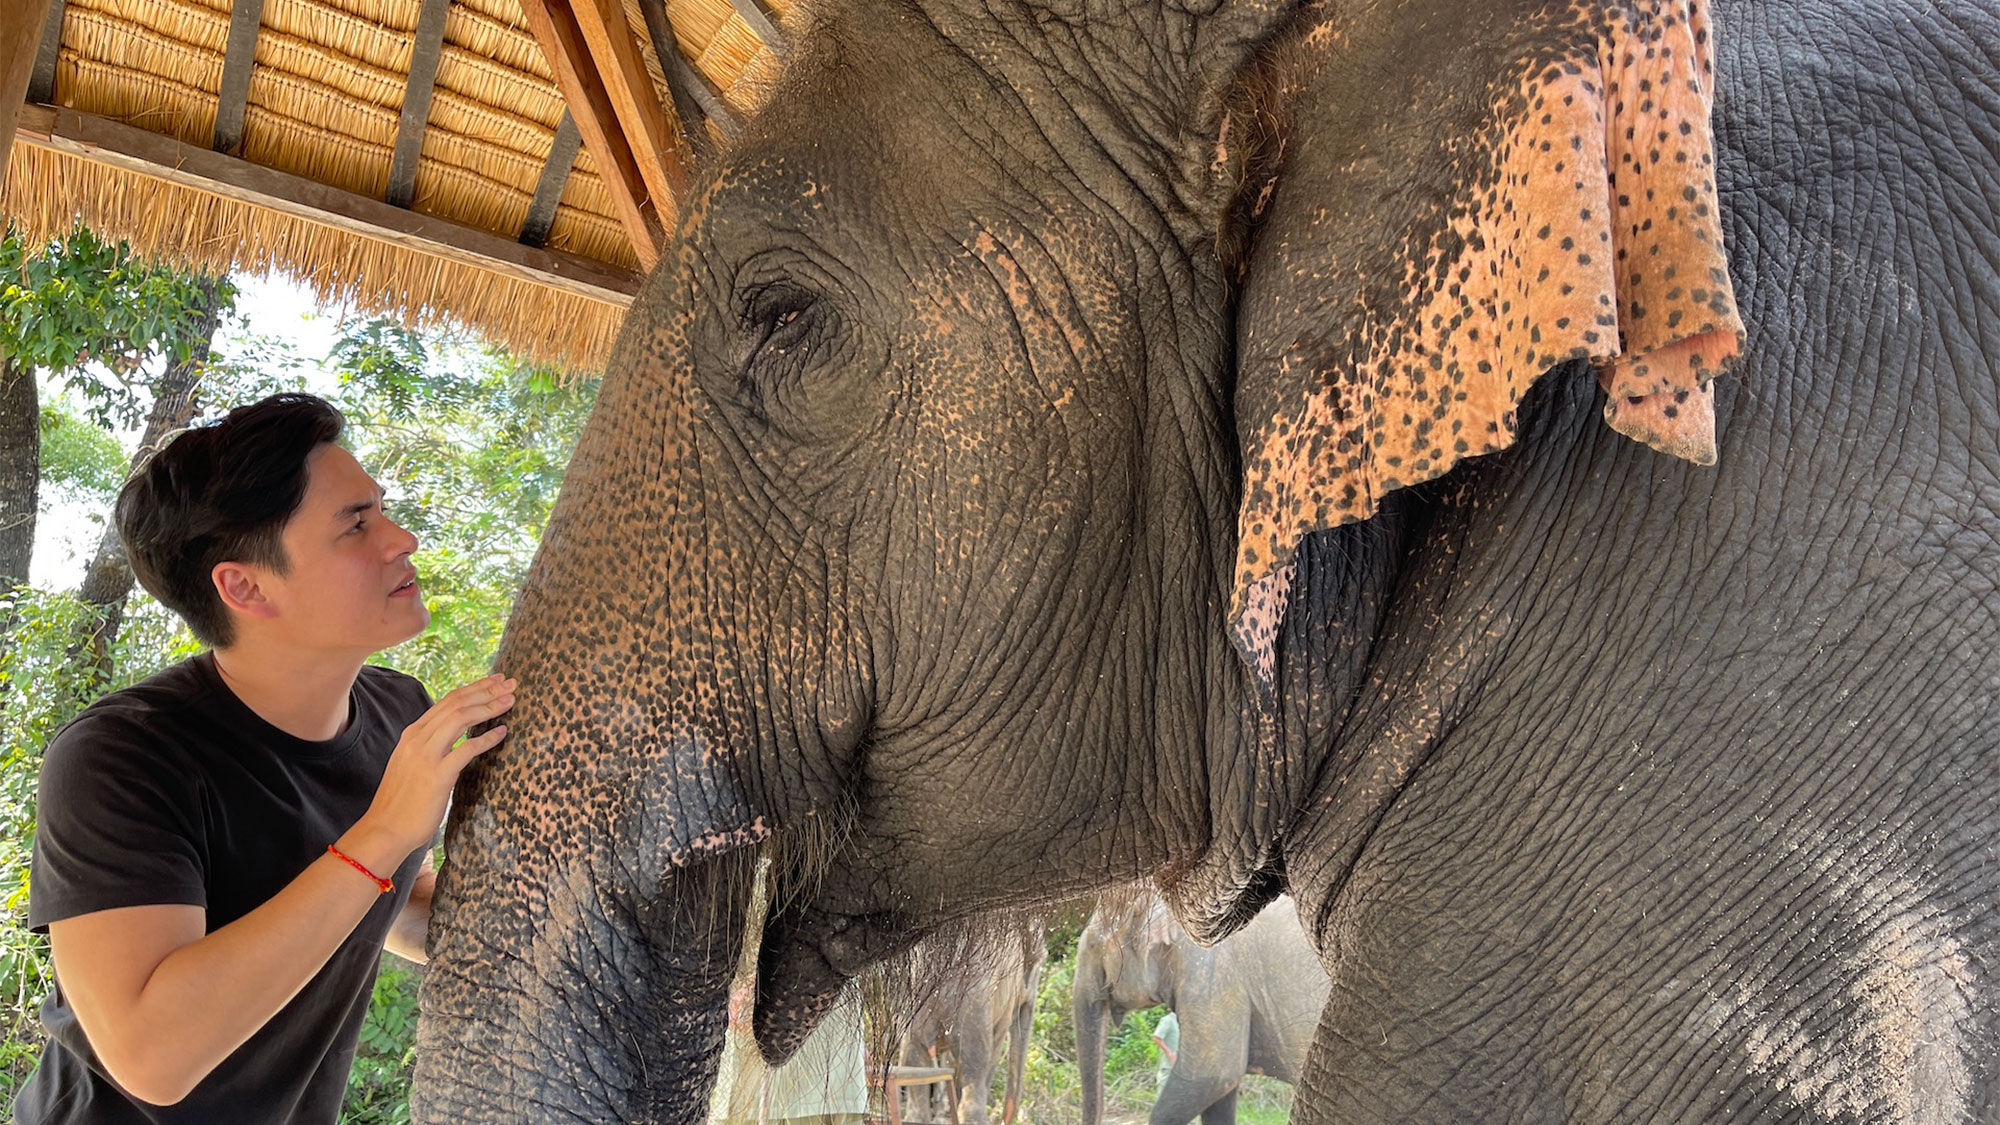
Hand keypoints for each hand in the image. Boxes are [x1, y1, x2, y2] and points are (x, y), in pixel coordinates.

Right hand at [347, 673, 515, 864]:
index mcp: (412, 734)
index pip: (448, 701)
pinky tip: (502, 733)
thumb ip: (429, 747)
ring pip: (461, 718)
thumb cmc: (402, 801)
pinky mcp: (437, 775)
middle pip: (457, 703)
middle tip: (510, 683)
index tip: (495, 681)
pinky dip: (487, 738)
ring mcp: (426, 756)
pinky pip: (467, 749)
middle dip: (487, 690)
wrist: (385, 829)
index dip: (474, 688)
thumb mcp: (411, 764)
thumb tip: (455, 738)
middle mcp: (417, 739)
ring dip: (489, 706)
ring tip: (510, 701)